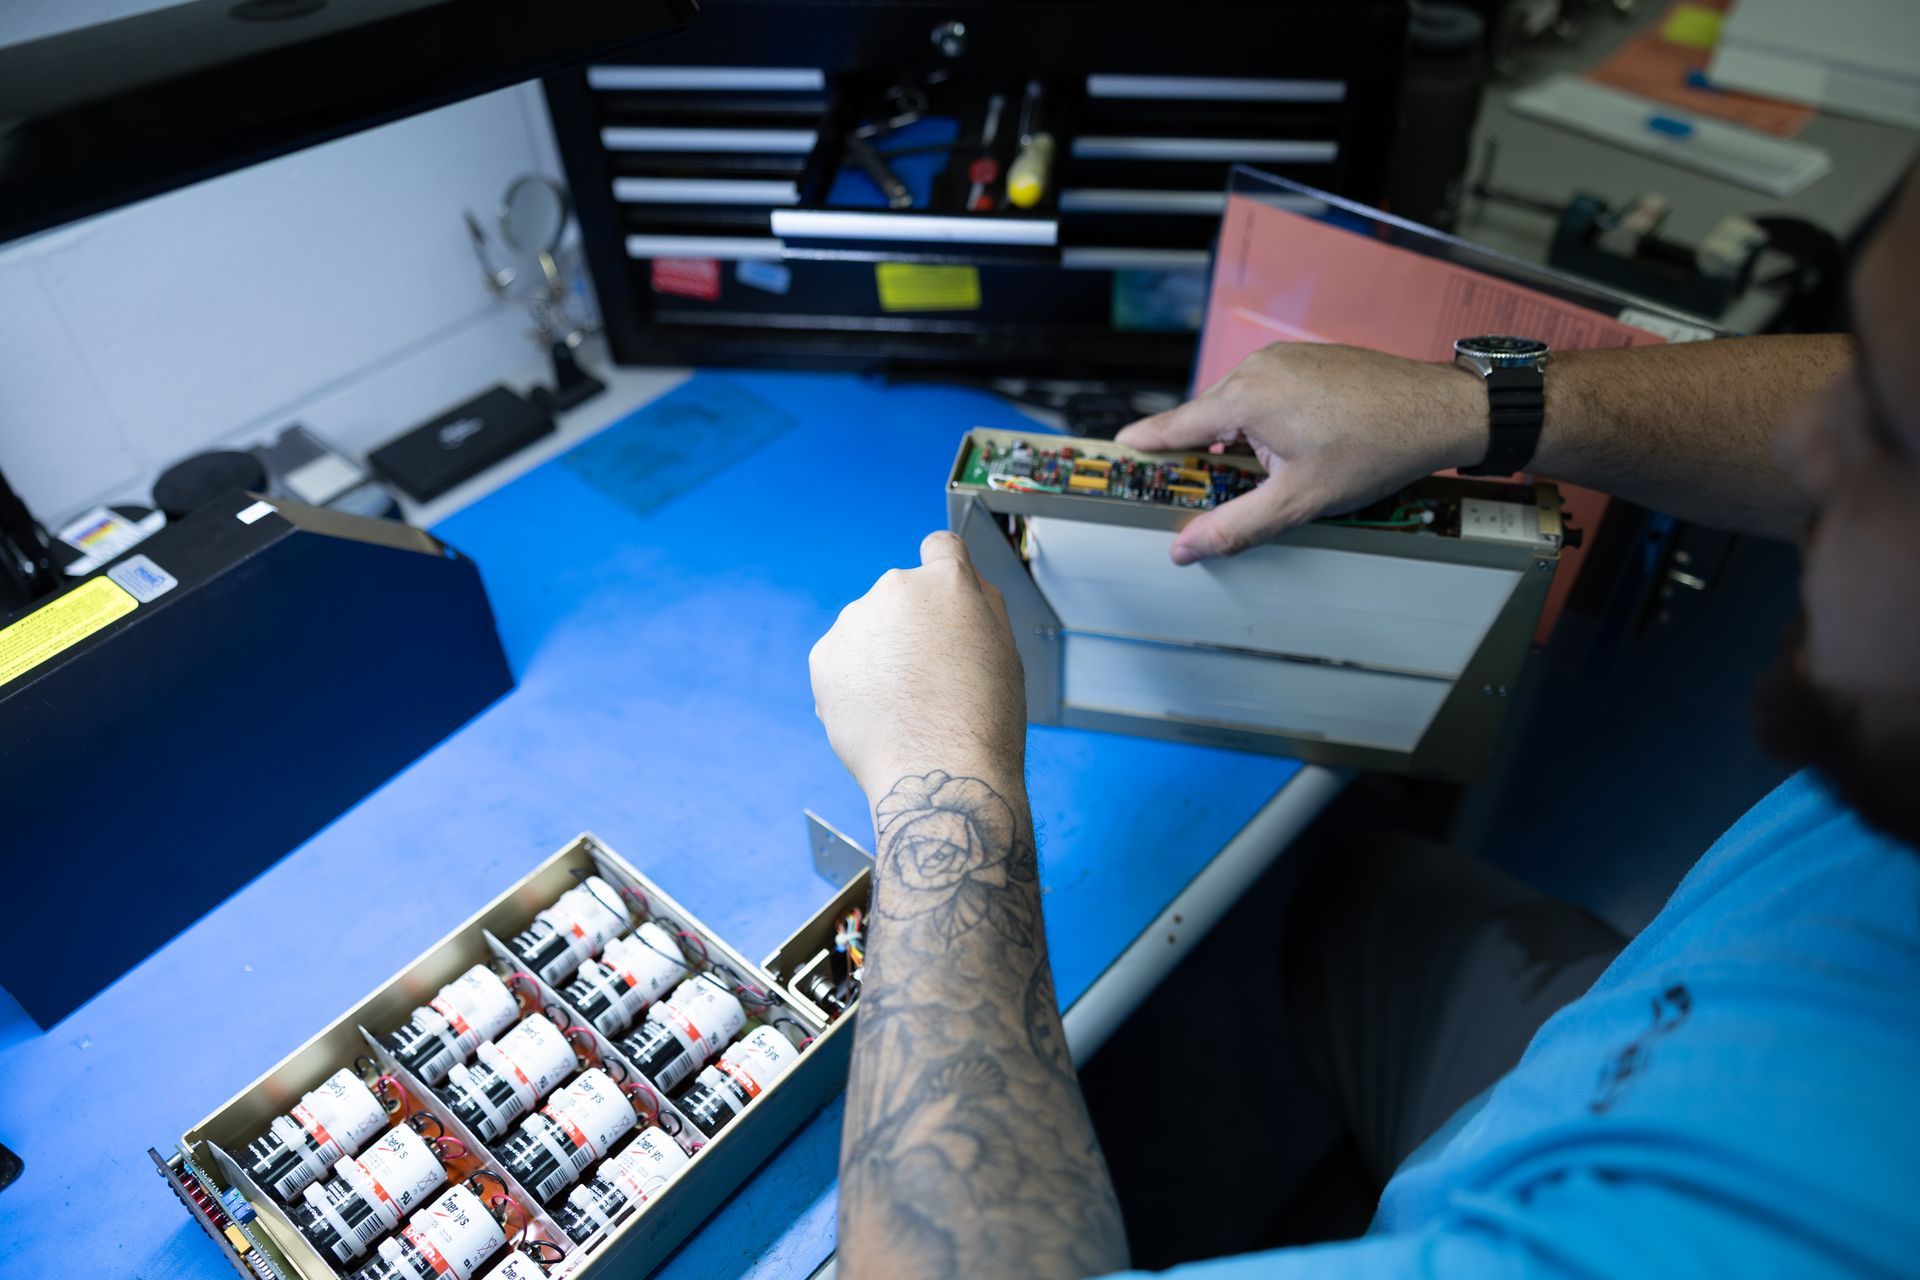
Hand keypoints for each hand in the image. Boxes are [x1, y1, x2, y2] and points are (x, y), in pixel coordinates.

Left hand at [810, 531, 1026, 799]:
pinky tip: (879, 713)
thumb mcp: (1004, 649)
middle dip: (912, 625)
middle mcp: (896, 588)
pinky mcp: (824, 656)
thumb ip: (982, 604)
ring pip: (870, 629)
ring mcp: (854, 621)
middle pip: (903, 596)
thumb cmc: (981, 720)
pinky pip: (843, 659)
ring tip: (904, 704)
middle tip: (931, 676)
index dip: (946, 573)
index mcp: (946, 581)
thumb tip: (963, 582)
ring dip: (881, 653)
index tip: (943, 598)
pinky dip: (855, 680)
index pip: (941, 548)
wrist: (938, 772)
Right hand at [1115, 343, 1485, 563]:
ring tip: (1258, 478)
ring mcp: (1284, 359)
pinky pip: (1265, 393)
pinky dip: (1262, 422)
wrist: (1441, 410)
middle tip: (1191, 492)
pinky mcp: (1307, 360)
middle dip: (1196, 455)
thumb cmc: (1375, 449)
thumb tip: (1185, 548)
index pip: (1172, 426)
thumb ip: (1234, 526)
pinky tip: (1288, 451)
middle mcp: (1258, 368)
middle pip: (1203, 417)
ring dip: (1235, 441)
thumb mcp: (1298, 501)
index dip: (1141, 447)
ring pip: (1236, 406)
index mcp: (1245, 397)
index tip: (1115, 457)